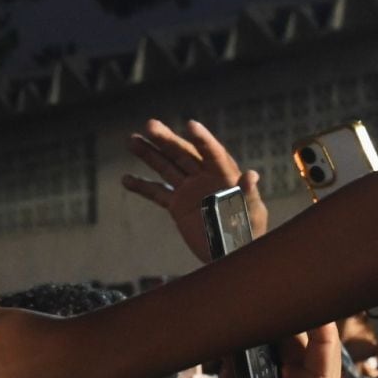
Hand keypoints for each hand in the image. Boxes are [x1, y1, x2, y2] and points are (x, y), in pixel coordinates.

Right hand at [122, 118, 266, 263]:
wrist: (231, 253)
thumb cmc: (248, 234)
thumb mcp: (252, 213)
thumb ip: (248, 194)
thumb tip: (251, 175)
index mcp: (225, 175)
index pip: (212, 153)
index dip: (202, 139)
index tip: (190, 125)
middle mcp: (205, 178)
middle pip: (183, 154)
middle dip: (166, 139)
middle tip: (149, 124)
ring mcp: (190, 190)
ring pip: (167, 167)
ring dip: (149, 154)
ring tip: (131, 140)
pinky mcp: (177, 205)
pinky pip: (157, 193)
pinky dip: (141, 187)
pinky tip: (125, 179)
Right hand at [230, 323, 377, 377]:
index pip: (324, 343)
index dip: (313, 315)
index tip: (294, 292)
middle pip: (291, 339)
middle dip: (265, 329)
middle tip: (238, 324)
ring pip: (270, 352)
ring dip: (247, 349)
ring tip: (225, 363)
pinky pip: (255, 371)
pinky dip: (238, 366)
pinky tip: (224, 376)